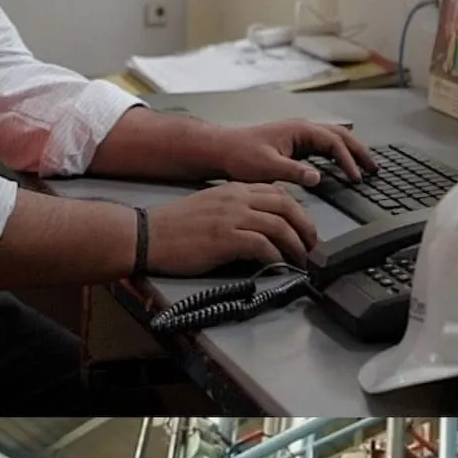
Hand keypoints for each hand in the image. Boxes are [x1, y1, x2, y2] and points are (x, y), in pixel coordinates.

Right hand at [147, 184, 318, 274]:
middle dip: (305, 226)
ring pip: (279, 225)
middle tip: (311, 245)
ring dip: (295, 245)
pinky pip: (262, 245)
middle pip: (286, 205)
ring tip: (301, 260)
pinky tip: (280, 267)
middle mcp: (236, 199)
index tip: (302, 227)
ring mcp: (232, 218)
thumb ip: (234, 211)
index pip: (276, 193)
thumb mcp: (209, 208)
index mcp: (233, 190)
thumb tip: (256, 228)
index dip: (296, 210)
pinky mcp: (225, 239)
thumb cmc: (173, 227)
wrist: (146, 235)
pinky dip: (276, 258)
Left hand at [213, 119, 377, 188]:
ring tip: (364, 166)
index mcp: (299, 130)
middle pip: (340, 136)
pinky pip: (322, 146)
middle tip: (375, 168)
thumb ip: (294, 172)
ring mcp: (297, 135)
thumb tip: (318, 178)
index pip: (334, 143)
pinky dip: (336, 154)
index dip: (348, 161)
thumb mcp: (267, 167)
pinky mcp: (292, 144)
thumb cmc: (239, 155)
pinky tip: (339, 164)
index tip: (356, 178)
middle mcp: (301, 128)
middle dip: (359, 152)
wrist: (220, 150)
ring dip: (350, 151)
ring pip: (333, 138)